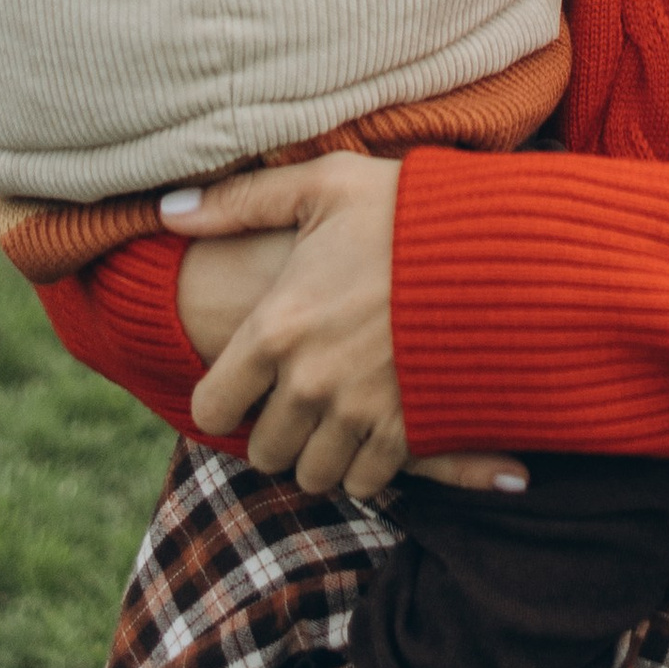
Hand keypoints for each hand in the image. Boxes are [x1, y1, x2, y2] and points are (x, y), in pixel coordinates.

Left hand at [167, 154, 415, 500]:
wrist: (500, 245)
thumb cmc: (406, 207)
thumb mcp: (323, 185)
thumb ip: (240, 201)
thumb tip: (168, 209)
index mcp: (276, 328)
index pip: (212, 406)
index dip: (223, 397)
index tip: (244, 382)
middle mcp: (309, 382)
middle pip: (263, 450)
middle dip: (275, 427)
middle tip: (298, 392)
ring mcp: (359, 414)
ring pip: (311, 473)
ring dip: (317, 451)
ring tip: (334, 413)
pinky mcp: (407, 432)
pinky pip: (363, 482)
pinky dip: (363, 465)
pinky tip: (374, 427)